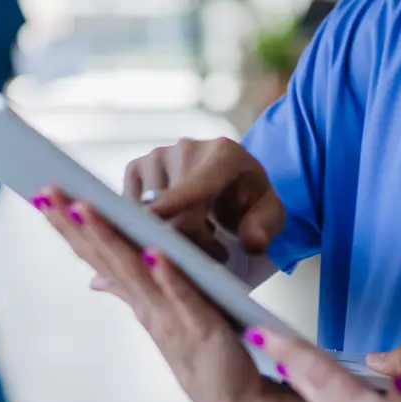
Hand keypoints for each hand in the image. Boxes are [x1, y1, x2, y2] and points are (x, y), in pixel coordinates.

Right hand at [35, 188, 311, 401]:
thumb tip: (95, 276)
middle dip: (76, 225)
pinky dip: (168, 275)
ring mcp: (170, 318)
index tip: (45, 194)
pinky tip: (154, 252)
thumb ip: (131, 292)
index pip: (98, 256)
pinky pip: (183, 297)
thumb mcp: (161, 315)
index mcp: (139, 297)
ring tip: (87, 208)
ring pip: (136, 273)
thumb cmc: (201, 349)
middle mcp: (147, 306)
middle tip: (47, 191)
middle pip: (106, 259)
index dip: (70, 227)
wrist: (236, 398)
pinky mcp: (202, 327)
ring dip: (111, 240)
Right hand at [123, 138, 284, 260]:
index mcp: (225, 154)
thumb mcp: (270, 214)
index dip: (178, 200)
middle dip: (189, 242)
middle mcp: (186, 147)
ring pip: (148, 212)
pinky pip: (130, 210)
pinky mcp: (136, 168)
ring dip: (168, 237)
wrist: (231, 182)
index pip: (200, 183)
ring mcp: (157, 155)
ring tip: (198, 235)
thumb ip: (265, 227)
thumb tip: (253, 242)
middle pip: (173, 209)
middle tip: (214, 254)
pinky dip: (146, 227)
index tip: (156, 215)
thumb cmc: (249, 201)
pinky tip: (173, 226)